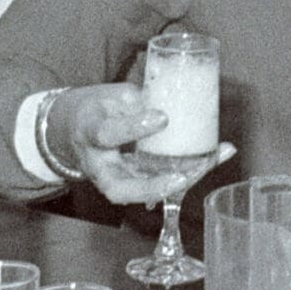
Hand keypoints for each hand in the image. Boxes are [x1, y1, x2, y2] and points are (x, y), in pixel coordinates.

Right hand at [48, 83, 234, 204]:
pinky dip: (187, 174)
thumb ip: (139, 101)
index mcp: (89, 133)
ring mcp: (113, 180)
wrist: (75, 130)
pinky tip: (215, 157)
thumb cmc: (98, 109)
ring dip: (178, 183)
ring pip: (143, 192)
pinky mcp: (131, 184)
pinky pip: (157, 185)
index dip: (134, 127)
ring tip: (207, 163)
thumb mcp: (111, 96)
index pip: (107, 134)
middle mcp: (98, 166)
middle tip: (184, 175)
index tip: (162, 117)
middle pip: (121, 187)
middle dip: (154, 186)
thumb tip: (175, 99)